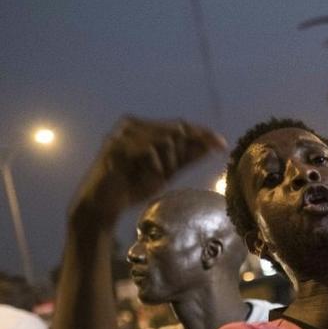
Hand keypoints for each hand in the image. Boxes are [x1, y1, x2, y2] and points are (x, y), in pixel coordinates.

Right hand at [71, 116, 225, 223]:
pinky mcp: (115, 143)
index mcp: (145, 127)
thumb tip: (211, 146)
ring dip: (167, 162)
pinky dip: (154, 165)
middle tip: (170, 173)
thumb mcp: (166, 172)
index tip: (222, 145)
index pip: (181, 125)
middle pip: (176, 129)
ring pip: (165, 138)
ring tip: (156, 176)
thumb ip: (186, 158)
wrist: (104, 205)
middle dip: (182, 153)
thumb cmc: (133, 186)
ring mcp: (122, 132)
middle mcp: (133, 124)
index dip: (203, 134)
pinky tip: (149, 176)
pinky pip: (148, 149)